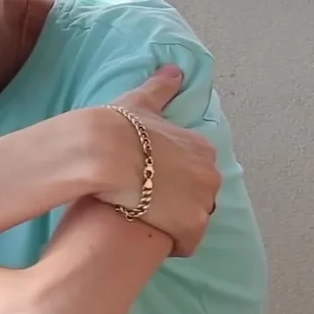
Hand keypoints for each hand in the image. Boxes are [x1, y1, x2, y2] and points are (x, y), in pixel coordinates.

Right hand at [92, 65, 220, 256]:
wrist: (102, 154)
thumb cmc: (118, 127)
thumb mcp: (140, 103)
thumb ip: (160, 88)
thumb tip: (175, 69)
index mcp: (201, 148)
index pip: (194, 169)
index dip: (169, 175)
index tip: (147, 176)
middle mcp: (210, 175)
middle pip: (197, 195)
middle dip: (174, 199)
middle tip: (142, 196)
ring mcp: (203, 203)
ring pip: (191, 220)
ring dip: (171, 220)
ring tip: (142, 215)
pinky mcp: (190, 229)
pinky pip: (185, 243)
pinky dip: (169, 241)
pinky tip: (146, 231)